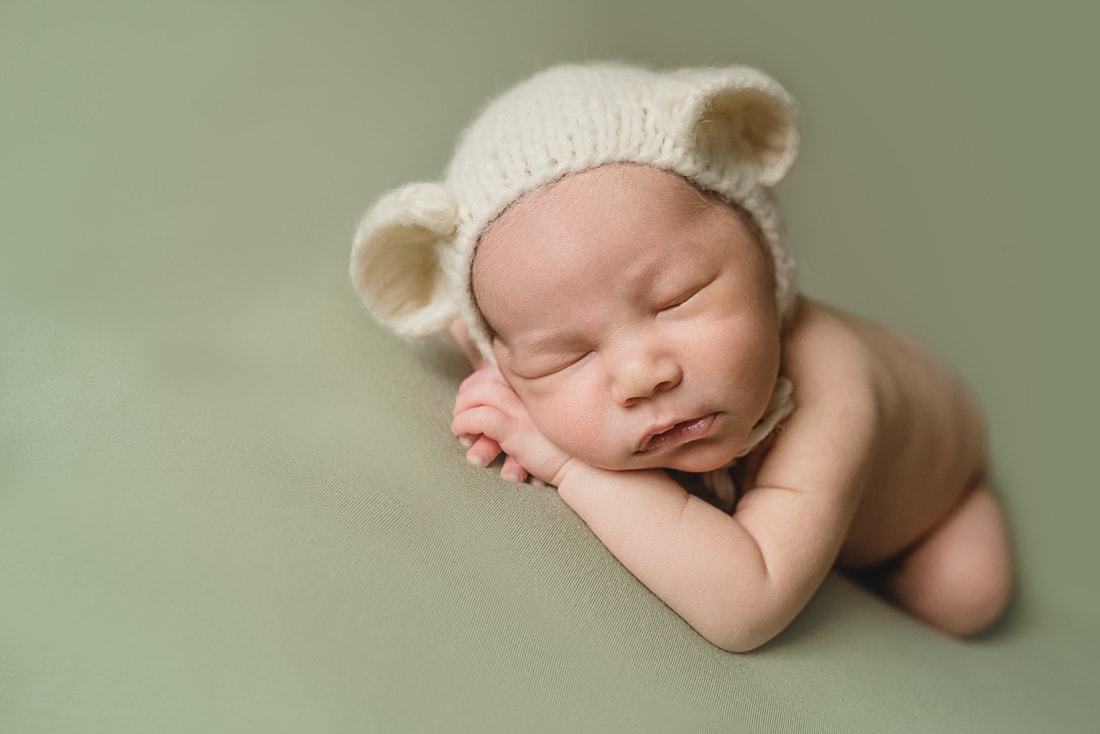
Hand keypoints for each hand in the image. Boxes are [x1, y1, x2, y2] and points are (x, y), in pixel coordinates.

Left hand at [451, 360, 572, 484]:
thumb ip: (525, 410)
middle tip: (460, 415)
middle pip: (484, 379)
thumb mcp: (545, 422)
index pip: (496, 372)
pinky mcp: (517, 429)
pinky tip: (462, 433)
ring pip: (479, 394)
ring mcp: (523, 409)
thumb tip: (495, 411)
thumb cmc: (565, 450)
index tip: (468, 402)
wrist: (587, 469)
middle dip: (465, 396)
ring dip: (462, 409)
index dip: (475, 384)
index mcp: (536, 387)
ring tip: (460, 428)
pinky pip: (481, 417)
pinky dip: (464, 422)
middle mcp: (530, 392)